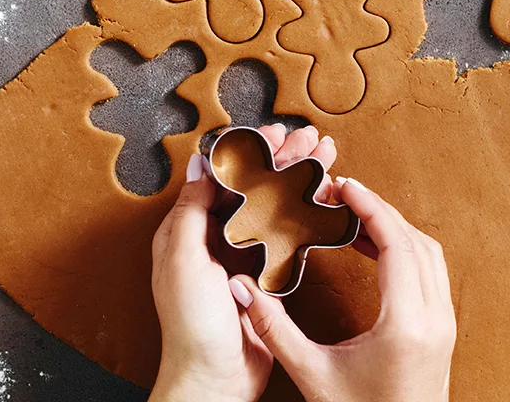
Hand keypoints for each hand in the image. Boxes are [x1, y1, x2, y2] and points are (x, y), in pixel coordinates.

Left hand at [149, 124, 336, 401]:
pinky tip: (324, 200)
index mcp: (189, 230)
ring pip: (275, 207)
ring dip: (299, 181)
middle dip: (283, 160)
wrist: (215, 377)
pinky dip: (306, 214)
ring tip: (325, 157)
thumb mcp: (184, 258)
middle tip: (311, 138)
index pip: (222, 177)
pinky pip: (288, 237)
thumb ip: (190, 209)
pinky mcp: (266, 275)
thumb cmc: (190, 324)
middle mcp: (216, 239)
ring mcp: (243, 257)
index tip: (274, 132)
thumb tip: (197, 162)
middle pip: (254, 187)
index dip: (251, 151)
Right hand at [230, 177, 456, 401]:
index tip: (344, 187)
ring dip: (394, 228)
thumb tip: (241, 291)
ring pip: (428, 254)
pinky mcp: (441, 330)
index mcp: (406, 323)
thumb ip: (273, 329)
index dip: (370, 207)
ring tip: (353, 216)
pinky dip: (404, 250)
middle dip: (379, 210)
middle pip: (416, 240)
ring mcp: (443, 324)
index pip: (397, 243)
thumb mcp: (311, 374)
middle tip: (342, 195)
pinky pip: (429, 273)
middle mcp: (434, 318)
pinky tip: (372, 249)